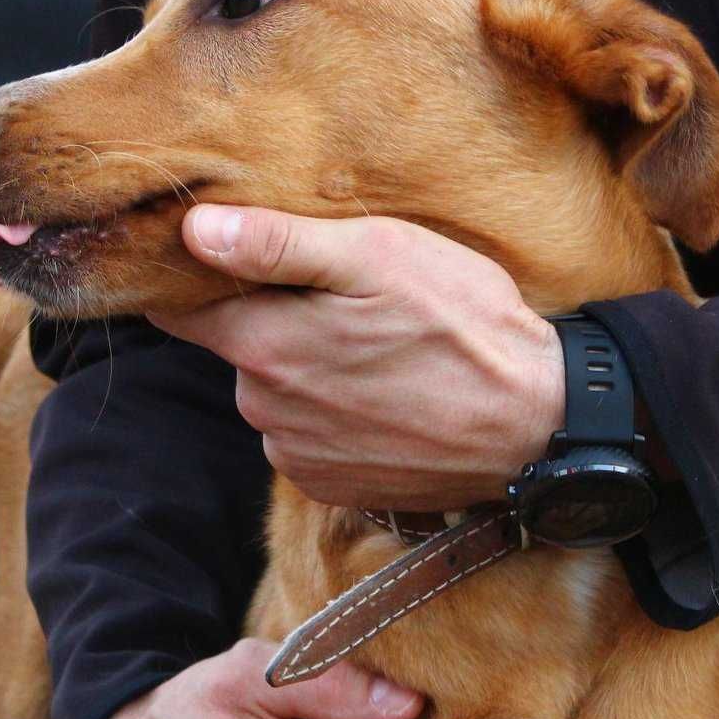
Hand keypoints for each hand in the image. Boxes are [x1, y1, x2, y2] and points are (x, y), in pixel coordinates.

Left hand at [147, 206, 563, 509]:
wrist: (536, 424)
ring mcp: (298, 455)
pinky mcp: (333, 488)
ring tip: (380, 350)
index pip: (182, 313)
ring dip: (309, 371)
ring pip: (276, 395)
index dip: (198, 281)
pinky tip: (388, 396)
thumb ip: (277, 244)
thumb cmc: (464, 326)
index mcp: (264, 348)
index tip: (228, 261)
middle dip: (274, 323)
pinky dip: (335, 416)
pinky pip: (309, 437)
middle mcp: (265, 411)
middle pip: (239, 351)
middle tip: (347, 301)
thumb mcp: (378, 256)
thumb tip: (194, 230)